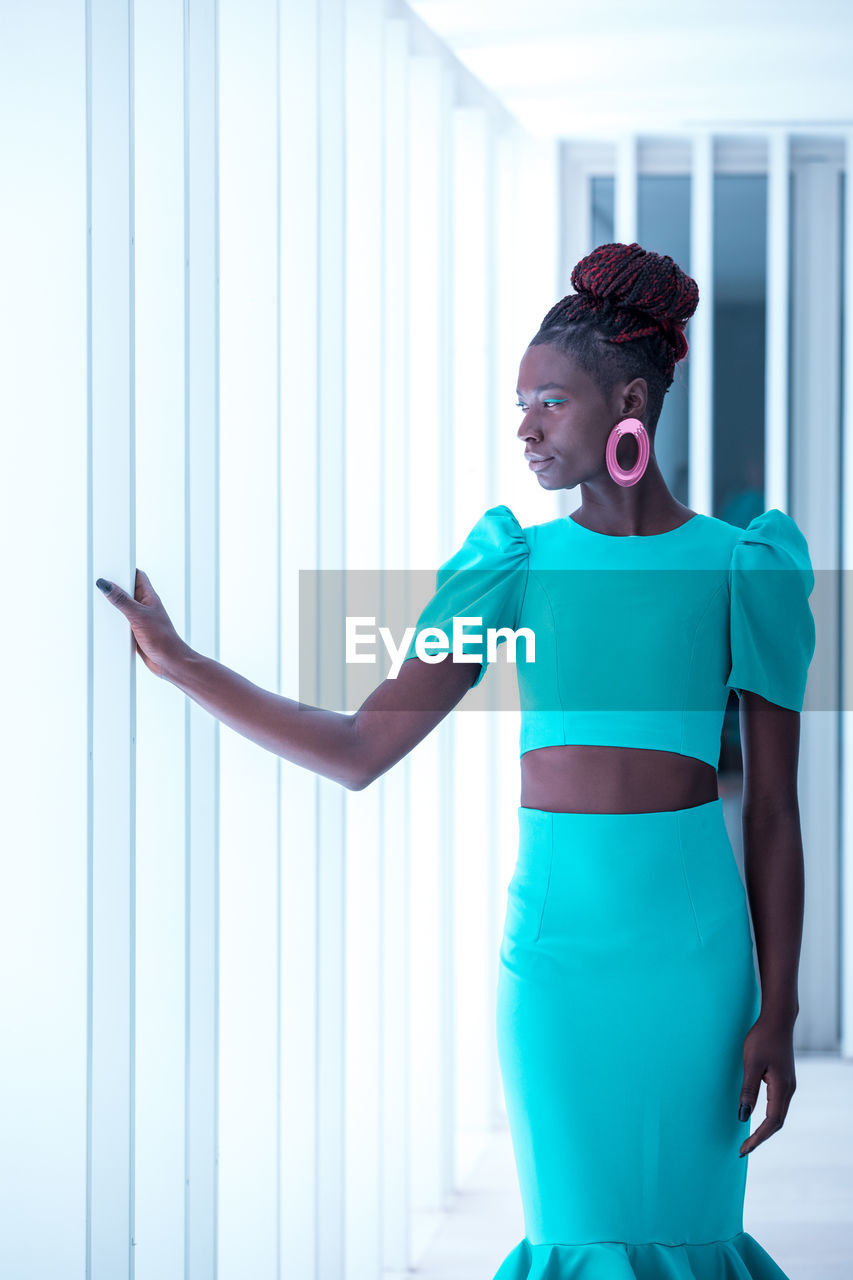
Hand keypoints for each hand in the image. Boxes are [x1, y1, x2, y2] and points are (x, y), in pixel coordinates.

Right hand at [96, 569, 190, 679]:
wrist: (169, 663)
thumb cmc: (162, 638)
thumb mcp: (137, 616)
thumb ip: (121, 600)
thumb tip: (105, 584)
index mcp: (148, 596)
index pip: (136, 575)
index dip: (124, 568)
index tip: (108, 564)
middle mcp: (144, 605)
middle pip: (125, 591)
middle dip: (113, 588)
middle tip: (97, 585)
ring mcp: (139, 619)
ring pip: (121, 608)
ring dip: (111, 608)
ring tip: (97, 605)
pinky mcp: (135, 632)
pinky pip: (120, 622)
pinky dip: (113, 623)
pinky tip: (103, 624)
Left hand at [737, 1011, 796, 1156]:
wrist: (777, 1020)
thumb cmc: (762, 1038)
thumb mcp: (751, 1064)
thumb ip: (748, 1090)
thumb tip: (743, 1117)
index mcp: (782, 1088)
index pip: (771, 1122)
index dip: (758, 1138)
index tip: (744, 1149)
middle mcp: (789, 1090)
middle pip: (777, 1123)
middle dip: (761, 1138)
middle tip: (743, 1149)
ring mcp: (788, 1085)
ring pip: (778, 1115)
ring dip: (765, 1129)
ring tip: (749, 1139)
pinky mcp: (784, 1080)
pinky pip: (777, 1105)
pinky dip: (768, 1117)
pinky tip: (757, 1118)